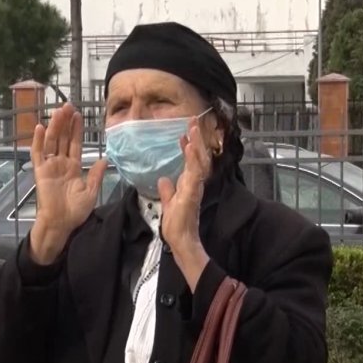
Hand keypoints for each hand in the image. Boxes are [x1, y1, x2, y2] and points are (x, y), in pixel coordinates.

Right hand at [28, 103, 106, 264]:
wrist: (60, 223)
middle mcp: (61, 163)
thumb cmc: (75, 212)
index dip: (76, 129)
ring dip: (55, 126)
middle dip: (65, 122)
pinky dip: (38, 140)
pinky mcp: (40, 171)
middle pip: (63, 138)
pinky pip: (38, 153)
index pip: (75, 144)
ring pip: (52, 141)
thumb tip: (104, 159)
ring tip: (58, 111)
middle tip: (68, 105)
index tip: (78, 115)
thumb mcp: (91, 193)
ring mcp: (49, 166)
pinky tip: (41, 127)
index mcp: (73, 167)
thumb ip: (96, 175)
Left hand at [157, 118, 211, 290]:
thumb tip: (164, 180)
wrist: (180, 240)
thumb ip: (167, 191)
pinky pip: (194, 173)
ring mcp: (195, 187)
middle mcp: (195, 183)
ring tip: (192, 129)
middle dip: (196, 139)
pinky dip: (192, 159)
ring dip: (196, 144)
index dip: (188, 148)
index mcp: (189, 184)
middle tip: (192, 122)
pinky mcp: (192, 193)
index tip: (182, 135)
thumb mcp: (168, 202)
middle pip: (198, 157)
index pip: (190, 162)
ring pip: (198, 161)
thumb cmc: (176, 224)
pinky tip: (189, 147)